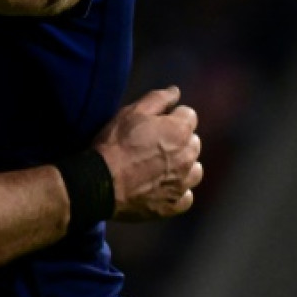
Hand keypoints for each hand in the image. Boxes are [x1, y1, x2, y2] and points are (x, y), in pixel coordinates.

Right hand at [93, 85, 202, 220]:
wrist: (101, 182)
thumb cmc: (115, 143)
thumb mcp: (131, 112)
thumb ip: (157, 99)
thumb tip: (176, 91)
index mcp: (180, 131)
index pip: (189, 115)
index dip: (172, 116)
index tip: (156, 122)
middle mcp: (188, 157)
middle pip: (193, 143)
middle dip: (179, 140)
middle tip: (153, 143)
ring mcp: (183, 183)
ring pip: (194, 170)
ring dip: (183, 166)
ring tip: (159, 166)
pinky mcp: (174, 205)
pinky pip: (186, 196)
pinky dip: (178, 191)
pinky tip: (161, 186)